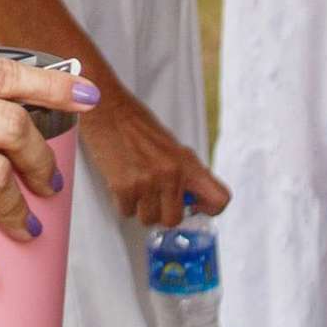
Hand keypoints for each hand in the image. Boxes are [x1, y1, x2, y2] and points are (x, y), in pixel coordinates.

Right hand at [78, 86, 230, 229]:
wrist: (106, 108)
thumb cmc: (135, 124)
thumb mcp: (171, 146)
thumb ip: (183, 173)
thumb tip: (192, 200)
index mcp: (187, 162)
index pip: (219, 199)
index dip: (208, 210)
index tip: (194, 207)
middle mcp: (171, 173)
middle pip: (174, 219)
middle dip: (161, 212)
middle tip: (153, 196)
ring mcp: (148, 181)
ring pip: (148, 219)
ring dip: (139, 207)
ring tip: (134, 183)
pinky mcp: (124, 187)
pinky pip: (127, 212)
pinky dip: (122, 202)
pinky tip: (121, 181)